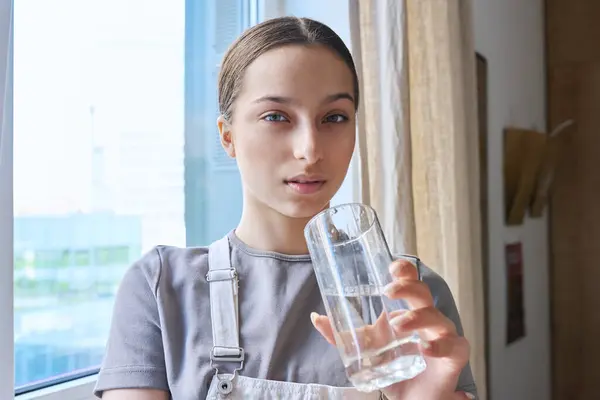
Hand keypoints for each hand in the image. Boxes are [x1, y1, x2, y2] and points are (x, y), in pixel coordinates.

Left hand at [311, 259, 473, 399]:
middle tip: (388, 291)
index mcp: (408, 310)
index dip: (405, 271)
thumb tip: (316, 318)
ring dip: (418, 317)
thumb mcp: (363, 349)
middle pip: (423, 294)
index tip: (391, 267)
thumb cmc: (392, 367)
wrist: (411, 399)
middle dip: (408, 287)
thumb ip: (339, 336)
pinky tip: (425, 348)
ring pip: (438, 317)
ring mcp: (442, 336)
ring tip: (399, 323)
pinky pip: (455, 346)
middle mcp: (427, 319)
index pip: (411, 282)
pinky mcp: (454, 356)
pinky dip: (440, 345)